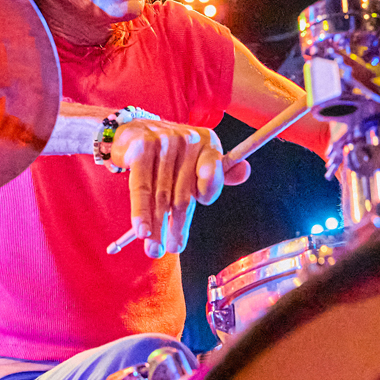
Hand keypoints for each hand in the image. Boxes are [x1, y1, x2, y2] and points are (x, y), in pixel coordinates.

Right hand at [111, 119, 247, 257]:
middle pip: (184, 193)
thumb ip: (219, 172)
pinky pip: (141, 187)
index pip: (212, 176)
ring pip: (162, 195)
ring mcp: (164, 143)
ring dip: (157, 227)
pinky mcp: (141, 148)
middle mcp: (188, 140)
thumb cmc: (170, 153)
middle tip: (173, 248)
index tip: (196, 209)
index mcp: (207, 143)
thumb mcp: (197, 160)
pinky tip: (142, 230)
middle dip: (177, 226)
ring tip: (154, 249)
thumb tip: (245, 171)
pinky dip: (141, 211)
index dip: (206, 194)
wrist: (135, 129)